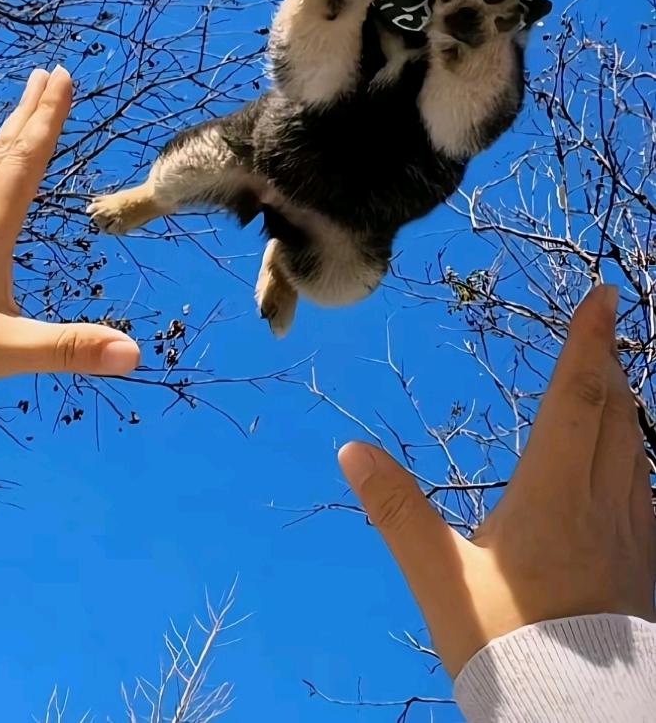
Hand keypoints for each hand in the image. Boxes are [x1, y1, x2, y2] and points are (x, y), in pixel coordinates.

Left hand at [0, 67, 139, 400]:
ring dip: (3, 139)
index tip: (62, 78)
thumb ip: (69, 348)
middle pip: (0, 156)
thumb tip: (135, 354)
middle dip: (27, 114)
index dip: (47, 120)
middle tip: (45, 74)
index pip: (24, 164)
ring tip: (17, 116)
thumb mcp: (5, 351)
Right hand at [339, 285, 655, 676]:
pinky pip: (646, 494)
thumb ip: (396, 511)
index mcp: (555, 498)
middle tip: (607, 326)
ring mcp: (634, 541)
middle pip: (619, 417)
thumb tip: (352, 451)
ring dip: (627, 408)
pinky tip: (627, 471)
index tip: (603, 297)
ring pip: (638, 454)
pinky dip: (635, 458)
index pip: (578, 400)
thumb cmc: (508, 648)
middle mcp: (605, 508)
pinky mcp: (645, 571)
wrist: (581, 720)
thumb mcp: (440, 579)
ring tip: (615, 384)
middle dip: (611, 366)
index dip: (590, 344)